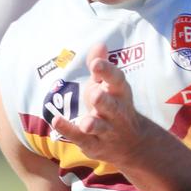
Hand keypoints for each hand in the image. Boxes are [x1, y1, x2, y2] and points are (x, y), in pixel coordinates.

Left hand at [51, 44, 145, 168]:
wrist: (133, 144)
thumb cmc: (114, 106)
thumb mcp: (110, 86)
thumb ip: (102, 67)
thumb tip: (99, 44)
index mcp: (120, 94)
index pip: (117, 80)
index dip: (107, 72)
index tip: (96, 64)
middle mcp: (117, 113)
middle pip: (111, 106)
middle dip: (103, 101)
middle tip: (94, 94)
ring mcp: (106, 131)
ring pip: (100, 127)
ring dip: (93, 124)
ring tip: (85, 123)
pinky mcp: (94, 145)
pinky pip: (81, 139)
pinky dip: (69, 131)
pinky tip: (56, 121)